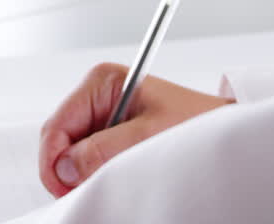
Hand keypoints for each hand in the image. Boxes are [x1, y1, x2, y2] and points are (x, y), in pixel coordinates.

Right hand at [38, 63, 232, 196]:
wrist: (220, 129)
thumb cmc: (194, 122)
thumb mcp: (147, 135)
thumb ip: (103, 149)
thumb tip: (66, 167)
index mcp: (102, 82)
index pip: (57, 124)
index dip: (54, 160)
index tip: (64, 186)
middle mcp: (97, 96)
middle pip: (58, 139)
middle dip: (65, 169)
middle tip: (79, 192)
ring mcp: (101, 116)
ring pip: (69, 152)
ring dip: (79, 172)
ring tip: (102, 181)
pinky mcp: (108, 134)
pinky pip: (85, 158)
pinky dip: (91, 172)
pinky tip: (107, 176)